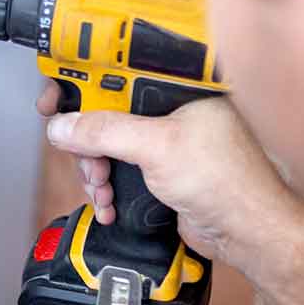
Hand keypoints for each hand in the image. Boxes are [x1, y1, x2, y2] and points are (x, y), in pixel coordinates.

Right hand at [38, 82, 303, 267]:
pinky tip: (108, 202)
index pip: (118, 70)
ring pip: (107, 143)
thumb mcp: (157, 147)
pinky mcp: (160, 168)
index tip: (55, 97)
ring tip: (101, 187)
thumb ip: (104, 132)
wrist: (249, 234)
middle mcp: (171, 108)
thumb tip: (64, 125)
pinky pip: (118, 168)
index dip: (82, 82)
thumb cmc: (229, 182)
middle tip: (79, 154)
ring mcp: (165, 139)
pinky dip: (106, 185)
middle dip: (86, 140)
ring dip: (94, 169)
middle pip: (105, 110)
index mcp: (178, 86)